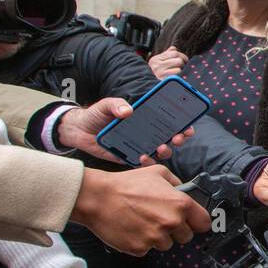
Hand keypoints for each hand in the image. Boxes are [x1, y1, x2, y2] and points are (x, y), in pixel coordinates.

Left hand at [57, 97, 194, 162]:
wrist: (79, 131)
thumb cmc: (96, 115)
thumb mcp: (106, 105)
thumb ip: (116, 105)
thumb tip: (128, 111)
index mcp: (146, 117)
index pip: (170, 120)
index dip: (183, 123)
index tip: (188, 125)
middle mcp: (147, 132)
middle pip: (170, 137)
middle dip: (179, 138)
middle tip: (177, 138)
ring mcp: (140, 145)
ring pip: (161, 151)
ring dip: (165, 151)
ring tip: (159, 147)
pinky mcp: (130, 157)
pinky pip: (144, 162)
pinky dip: (147, 161)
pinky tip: (142, 156)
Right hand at [71, 163, 211, 254]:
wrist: (98, 197)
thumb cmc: (126, 184)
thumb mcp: (158, 173)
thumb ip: (176, 183)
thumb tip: (185, 191)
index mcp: (180, 204)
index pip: (204, 223)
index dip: (198, 222)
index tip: (192, 222)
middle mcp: (171, 222)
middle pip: (186, 237)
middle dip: (176, 230)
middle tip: (159, 219)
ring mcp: (156, 238)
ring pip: (166, 245)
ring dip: (158, 237)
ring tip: (142, 221)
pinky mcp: (140, 249)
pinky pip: (147, 249)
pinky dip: (141, 241)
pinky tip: (132, 228)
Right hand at [148, 47, 187, 79]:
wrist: (149, 89)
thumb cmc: (155, 76)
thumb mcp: (158, 64)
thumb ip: (166, 55)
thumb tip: (174, 49)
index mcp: (156, 59)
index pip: (173, 52)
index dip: (182, 55)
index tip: (184, 60)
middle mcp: (157, 64)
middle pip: (177, 56)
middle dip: (183, 61)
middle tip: (184, 66)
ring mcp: (160, 71)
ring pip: (179, 62)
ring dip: (182, 67)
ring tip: (180, 72)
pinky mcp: (164, 79)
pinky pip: (178, 72)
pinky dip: (180, 74)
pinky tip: (178, 77)